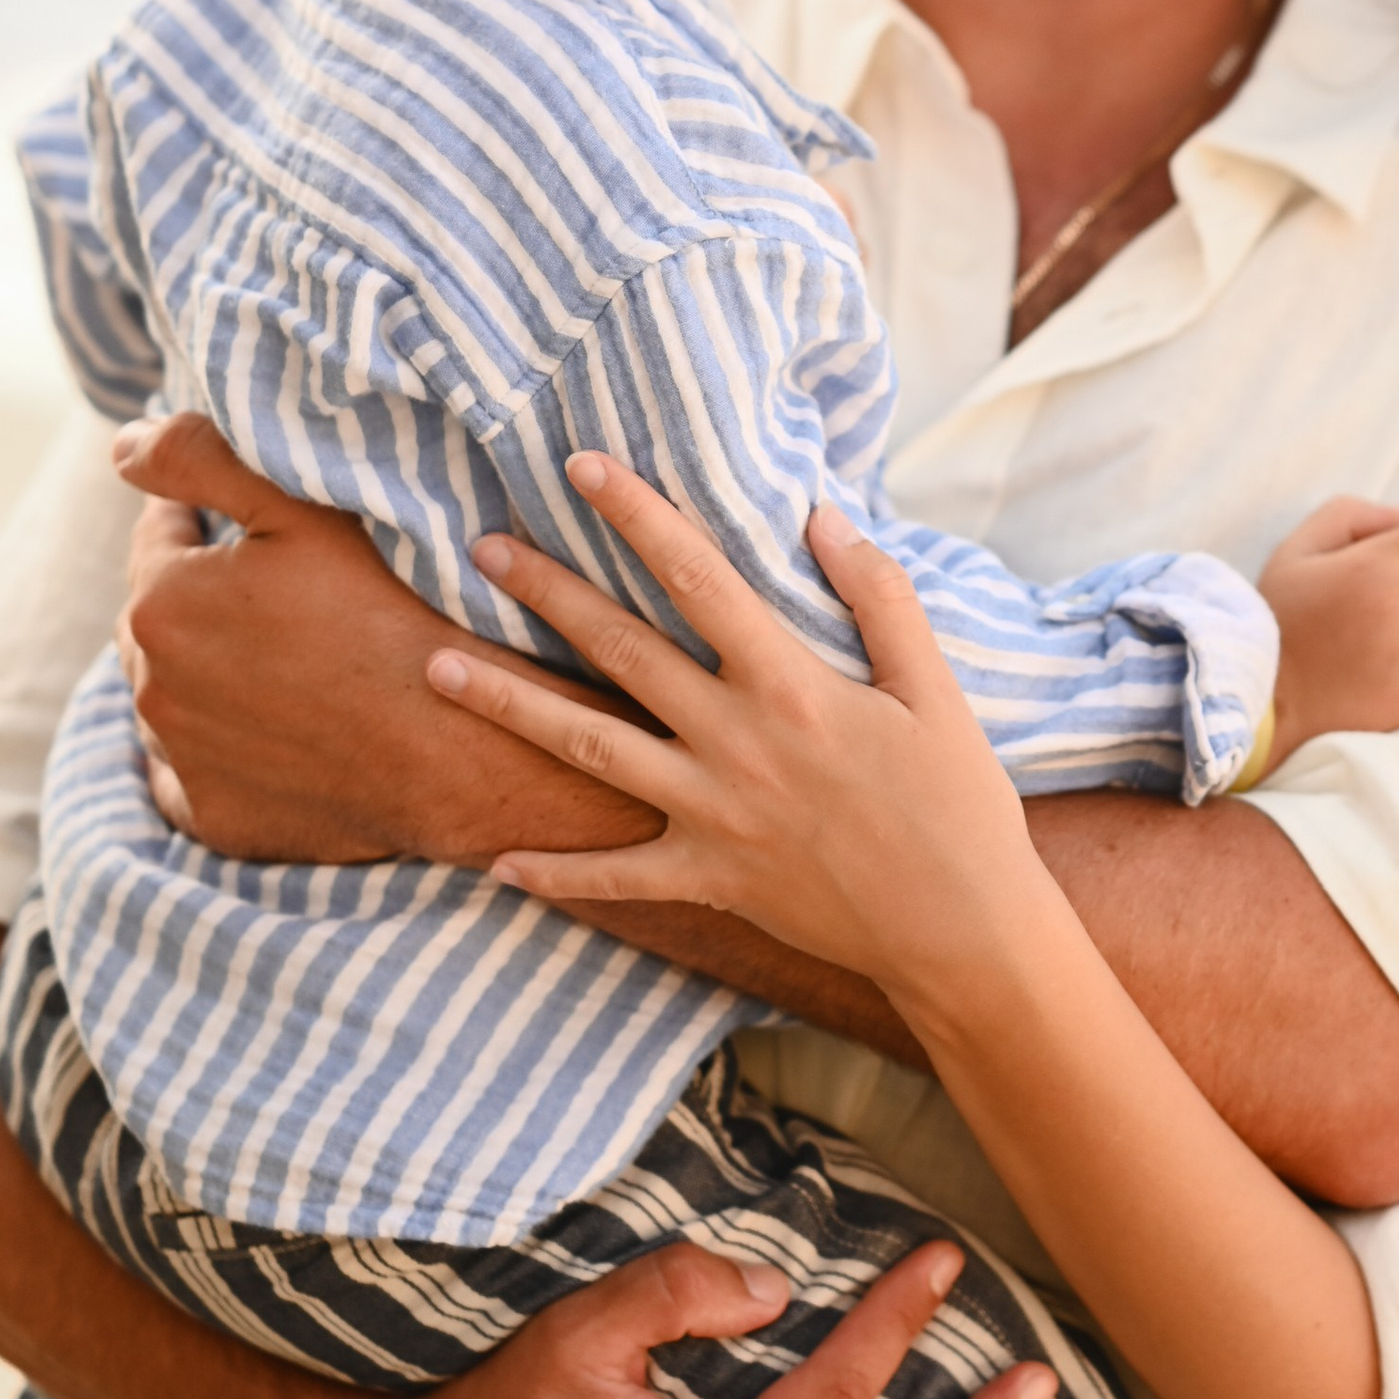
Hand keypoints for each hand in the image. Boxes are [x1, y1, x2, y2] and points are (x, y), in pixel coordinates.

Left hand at [112, 413, 661, 865]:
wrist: (451, 751)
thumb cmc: (391, 618)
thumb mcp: (306, 511)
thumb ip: (201, 460)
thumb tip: (122, 443)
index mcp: (162, 602)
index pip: (159, 532)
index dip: (205, 513)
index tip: (255, 517)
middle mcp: (151, 685)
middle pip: (158, 615)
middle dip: (200, 593)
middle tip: (277, 586)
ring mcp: (181, 760)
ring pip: (170, 694)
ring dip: (204, 669)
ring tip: (282, 655)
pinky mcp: (215, 818)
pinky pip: (190, 773)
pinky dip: (216, 748)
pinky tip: (270, 728)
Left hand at [419, 454, 1043, 998]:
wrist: (963, 931)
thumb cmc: (960, 804)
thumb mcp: (936, 690)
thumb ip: (880, 597)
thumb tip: (822, 517)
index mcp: (792, 686)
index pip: (698, 578)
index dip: (638, 516)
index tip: (583, 467)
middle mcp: (737, 743)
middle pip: (621, 651)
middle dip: (547, 591)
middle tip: (480, 547)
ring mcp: (713, 815)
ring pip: (588, 748)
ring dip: (507, 706)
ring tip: (435, 668)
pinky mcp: (709, 877)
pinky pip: (616, 875)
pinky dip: (555, 872)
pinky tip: (496, 861)